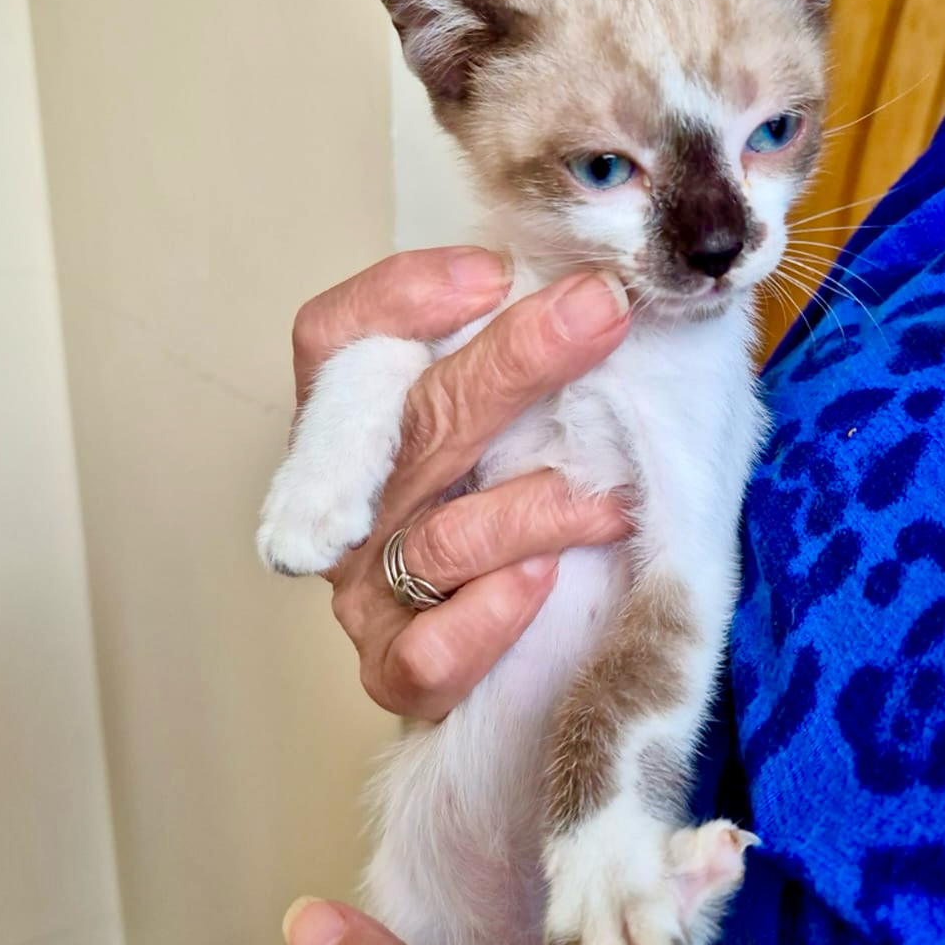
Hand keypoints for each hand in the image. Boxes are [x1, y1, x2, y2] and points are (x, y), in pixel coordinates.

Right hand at [289, 248, 632, 721]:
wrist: (506, 660)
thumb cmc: (509, 512)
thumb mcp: (514, 423)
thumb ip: (524, 361)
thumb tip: (596, 289)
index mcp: (356, 424)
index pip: (335, 338)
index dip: (401, 297)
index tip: (493, 273)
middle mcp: (351, 501)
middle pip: (412, 420)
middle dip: (514, 362)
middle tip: (597, 314)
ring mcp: (366, 588)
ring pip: (438, 540)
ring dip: (533, 512)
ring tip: (609, 503)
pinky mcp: (393, 670)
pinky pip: (429, 650)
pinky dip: (491, 615)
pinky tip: (543, 585)